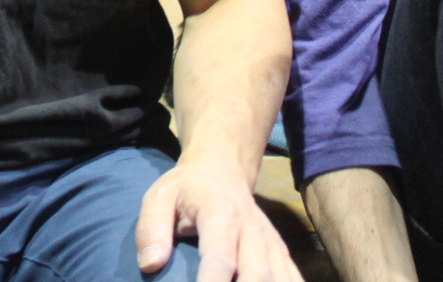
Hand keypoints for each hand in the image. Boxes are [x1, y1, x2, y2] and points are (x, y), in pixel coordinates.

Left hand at [135, 158, 301, 281]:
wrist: (221, 172)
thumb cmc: (186, 189)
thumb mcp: (159, 197)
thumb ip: (152, 229)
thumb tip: (149, 265)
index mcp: (221, 213)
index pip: (220, 257)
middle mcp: (252, 230)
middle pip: (258, 275)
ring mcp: (271, 244)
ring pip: (281, 280)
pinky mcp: (281, 254)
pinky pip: (293, 279)